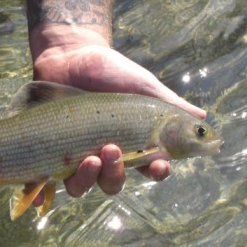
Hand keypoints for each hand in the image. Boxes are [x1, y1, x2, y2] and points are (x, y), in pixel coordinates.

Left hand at [31, 27, 206, 197]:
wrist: (70, 55)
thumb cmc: (110, 70)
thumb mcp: (141, 85)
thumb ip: (169, 104)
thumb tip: (204, 119)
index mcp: (131, 144)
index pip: (148, 168)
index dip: (156, 171)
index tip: (158, 164)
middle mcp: (105, 155)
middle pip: (114, 183)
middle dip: (116, 174)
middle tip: (113, 149)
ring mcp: (76, 156)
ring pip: (83, 186)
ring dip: (87, 179)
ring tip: (90, 158)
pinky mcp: (51, 152)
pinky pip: (47, 180)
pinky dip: (43, 191)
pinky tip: (42, 190)